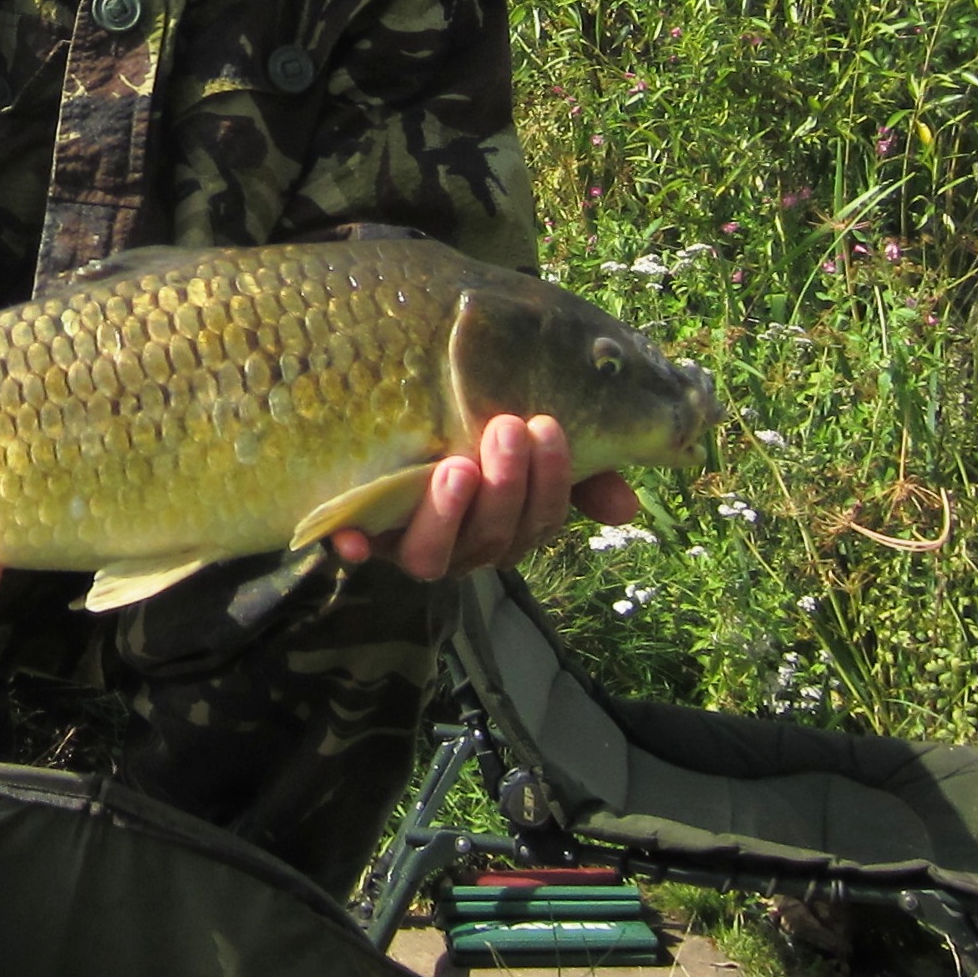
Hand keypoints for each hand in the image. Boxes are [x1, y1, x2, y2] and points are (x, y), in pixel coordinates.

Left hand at [329, 414, 639, 579]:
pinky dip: (356, 545)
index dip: (550, 481)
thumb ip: (580, 471)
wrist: (397, 419)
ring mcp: (410, 545)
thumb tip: (626, 507)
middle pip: (492, 539)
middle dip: (505, 487)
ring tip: (456, 467)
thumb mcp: (531, 445)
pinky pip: (358, 550)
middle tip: (506, 428)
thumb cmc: (478, 433)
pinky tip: (351, 537)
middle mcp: (463, 546)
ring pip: (433, 557)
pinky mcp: (362, 535)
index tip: (547, 425)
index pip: (540, 521)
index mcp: (509, 526)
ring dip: (449, 515)